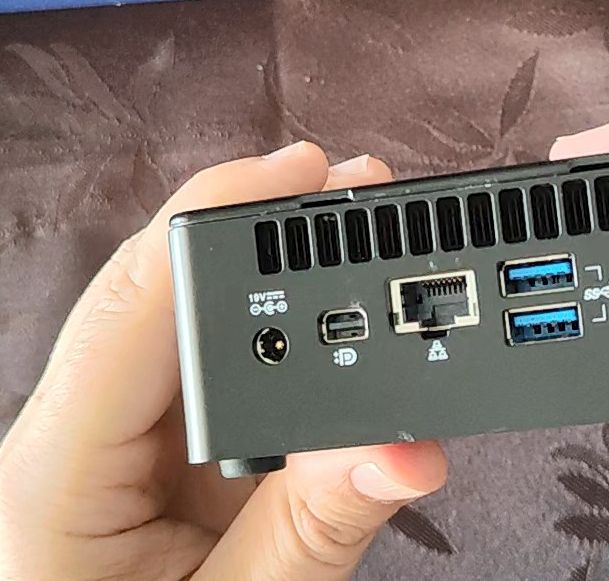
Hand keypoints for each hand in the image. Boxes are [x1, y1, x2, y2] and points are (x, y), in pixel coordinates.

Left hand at [0, 143, 446, 579]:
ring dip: (281, 295)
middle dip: (263, 234)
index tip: (308, 175)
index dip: (220, 218)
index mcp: (51, 473)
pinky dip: (284, 361)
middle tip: (357, 193)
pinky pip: (221, 389)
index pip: (134, 310)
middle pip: (162, 297)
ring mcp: (114, 449)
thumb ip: (313, 532)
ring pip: (196, 338)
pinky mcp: (153, 467)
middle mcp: (72, 438)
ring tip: (361, 262)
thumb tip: (406, 448)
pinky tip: (331, 345)